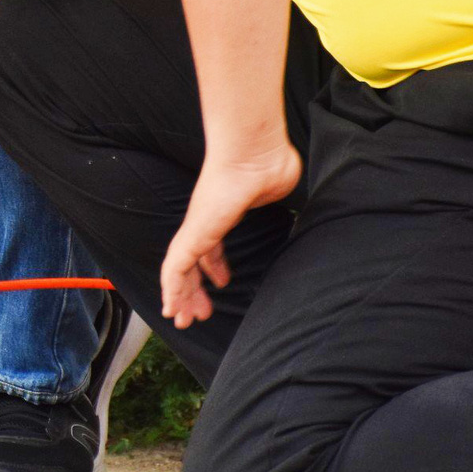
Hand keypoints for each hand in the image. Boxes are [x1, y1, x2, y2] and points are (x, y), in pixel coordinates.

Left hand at [160, 139, 300, 328]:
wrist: (256, 153)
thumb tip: (302, 217)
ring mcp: (197, 228)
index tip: (223, 284)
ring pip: (180, 270)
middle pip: (193, 263)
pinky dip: (172, 288)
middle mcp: (205, 222)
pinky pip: (175, 267)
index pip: (211, 248)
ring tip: (182, 318)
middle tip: (200, 312)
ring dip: (181, 296)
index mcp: (223, 215)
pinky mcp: (193, 234)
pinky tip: (171, 305)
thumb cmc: (270, 166)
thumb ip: (284, 210)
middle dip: (195, 289)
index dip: (214, 268)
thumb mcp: (279, 197)